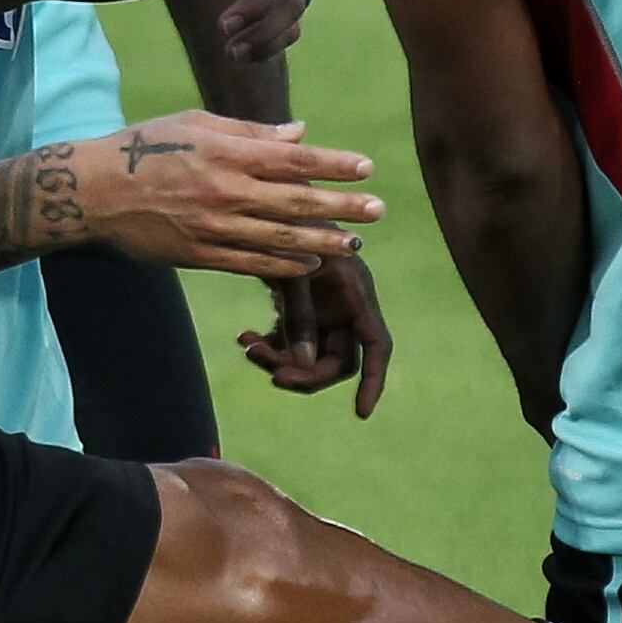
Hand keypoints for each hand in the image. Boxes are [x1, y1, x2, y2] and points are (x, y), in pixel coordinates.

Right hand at [74, 112, 384, 279]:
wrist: (94, 190)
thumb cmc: (147, 146)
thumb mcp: (197, 123)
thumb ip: (250, 132)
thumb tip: (300, 133)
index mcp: (227, 153)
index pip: (295, 159)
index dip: (335, 165)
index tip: (367, 169)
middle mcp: (225, 191)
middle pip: (297, 202)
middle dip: (342, 207)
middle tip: (378, 211)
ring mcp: (213, 227)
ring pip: (280, 240)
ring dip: (322, 243)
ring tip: (353, 246)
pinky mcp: (199, 255)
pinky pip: (251, 264)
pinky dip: (283, 267)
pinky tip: (309, 266)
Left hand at [241, 246, 393, 417]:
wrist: (270, 209)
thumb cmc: (289, 229)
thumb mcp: (293, 271)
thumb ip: (300, 317)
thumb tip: (300, 368)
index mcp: (356, 295)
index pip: (376, 346)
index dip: (373, 380)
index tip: (360, 413)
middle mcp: (344, 309)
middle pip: (335, 362)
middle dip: (304, 373)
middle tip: (272, 373)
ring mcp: (322, 313)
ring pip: (307, 359)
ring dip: (279, 361)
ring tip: (248, 347)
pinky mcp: (300, 313)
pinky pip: (289, 346)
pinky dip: (269, 347)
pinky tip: (245, 337)